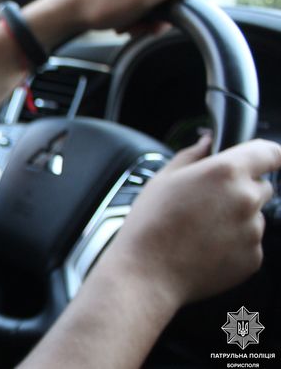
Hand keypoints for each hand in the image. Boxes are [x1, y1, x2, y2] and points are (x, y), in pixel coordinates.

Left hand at [24, 0, 206, 49]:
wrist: (68, 10)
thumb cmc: (105, 3)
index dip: (172, 7)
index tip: (155, 18)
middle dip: (152, 16)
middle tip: (134, 24)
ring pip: (150, 4)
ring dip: (139, 20)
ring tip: (123, 24)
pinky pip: (135, 5)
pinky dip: (129, 17)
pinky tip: (117, 22)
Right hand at [106, 137, 280, 304]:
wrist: (147, 273)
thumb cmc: (149, 225)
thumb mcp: (162, 179)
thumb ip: (192, 155)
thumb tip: (207, 143)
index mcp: (225, 172)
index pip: (269, 152)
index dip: (266, 154)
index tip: (261, 159)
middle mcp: (246, 199)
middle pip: (261, 186)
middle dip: (240, 189)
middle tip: (207, 202)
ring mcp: (253, 231)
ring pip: (253, 217)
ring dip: (236, 219)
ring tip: (199, 230)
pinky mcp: (253, 258)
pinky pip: (249, 244)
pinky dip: (233, 244)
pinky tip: (204, 247)